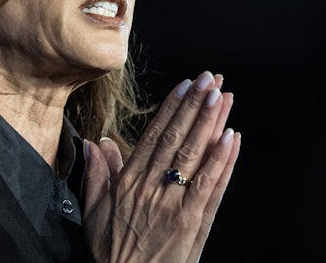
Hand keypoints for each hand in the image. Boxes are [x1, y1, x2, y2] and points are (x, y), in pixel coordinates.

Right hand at [82, 71, 240, 261]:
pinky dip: (222, 162)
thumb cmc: (112, 252)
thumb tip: (94, 143)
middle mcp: (151, 189)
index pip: (153, 136)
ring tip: (223, 98)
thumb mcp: (93, 212)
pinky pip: (211, 188)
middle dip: (195, 106)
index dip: (171, 108)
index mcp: (128, 183)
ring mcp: (174, 206)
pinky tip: (231, 140)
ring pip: (195, 156)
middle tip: (211, 80)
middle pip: (177, 139)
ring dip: (211, 124)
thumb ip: (96, 175)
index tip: (185, 85)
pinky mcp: (193, 224)